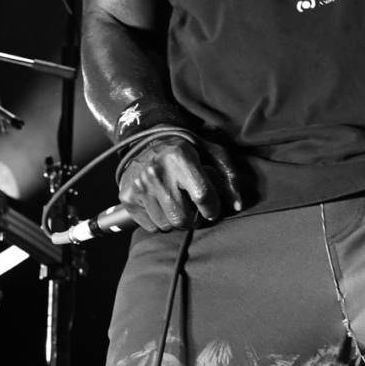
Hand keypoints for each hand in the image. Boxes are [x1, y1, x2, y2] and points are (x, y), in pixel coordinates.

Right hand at [118, 135, 241, 231]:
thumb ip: (229, 177)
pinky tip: (163, 207)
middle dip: (194, 220)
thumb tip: (237, 206)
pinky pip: (150, 226)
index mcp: (180, 157)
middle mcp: (157, 172)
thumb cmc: (186, 149)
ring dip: (177, 222)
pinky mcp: (127, 197)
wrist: (147, 139)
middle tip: (196, 213)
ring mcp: (139, 186)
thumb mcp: (212, 153)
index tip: (213, 210)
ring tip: (178, 207)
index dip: (212, 209)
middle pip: (182, 217)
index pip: (202, 195)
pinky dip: (160, 222)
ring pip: (166, 225)